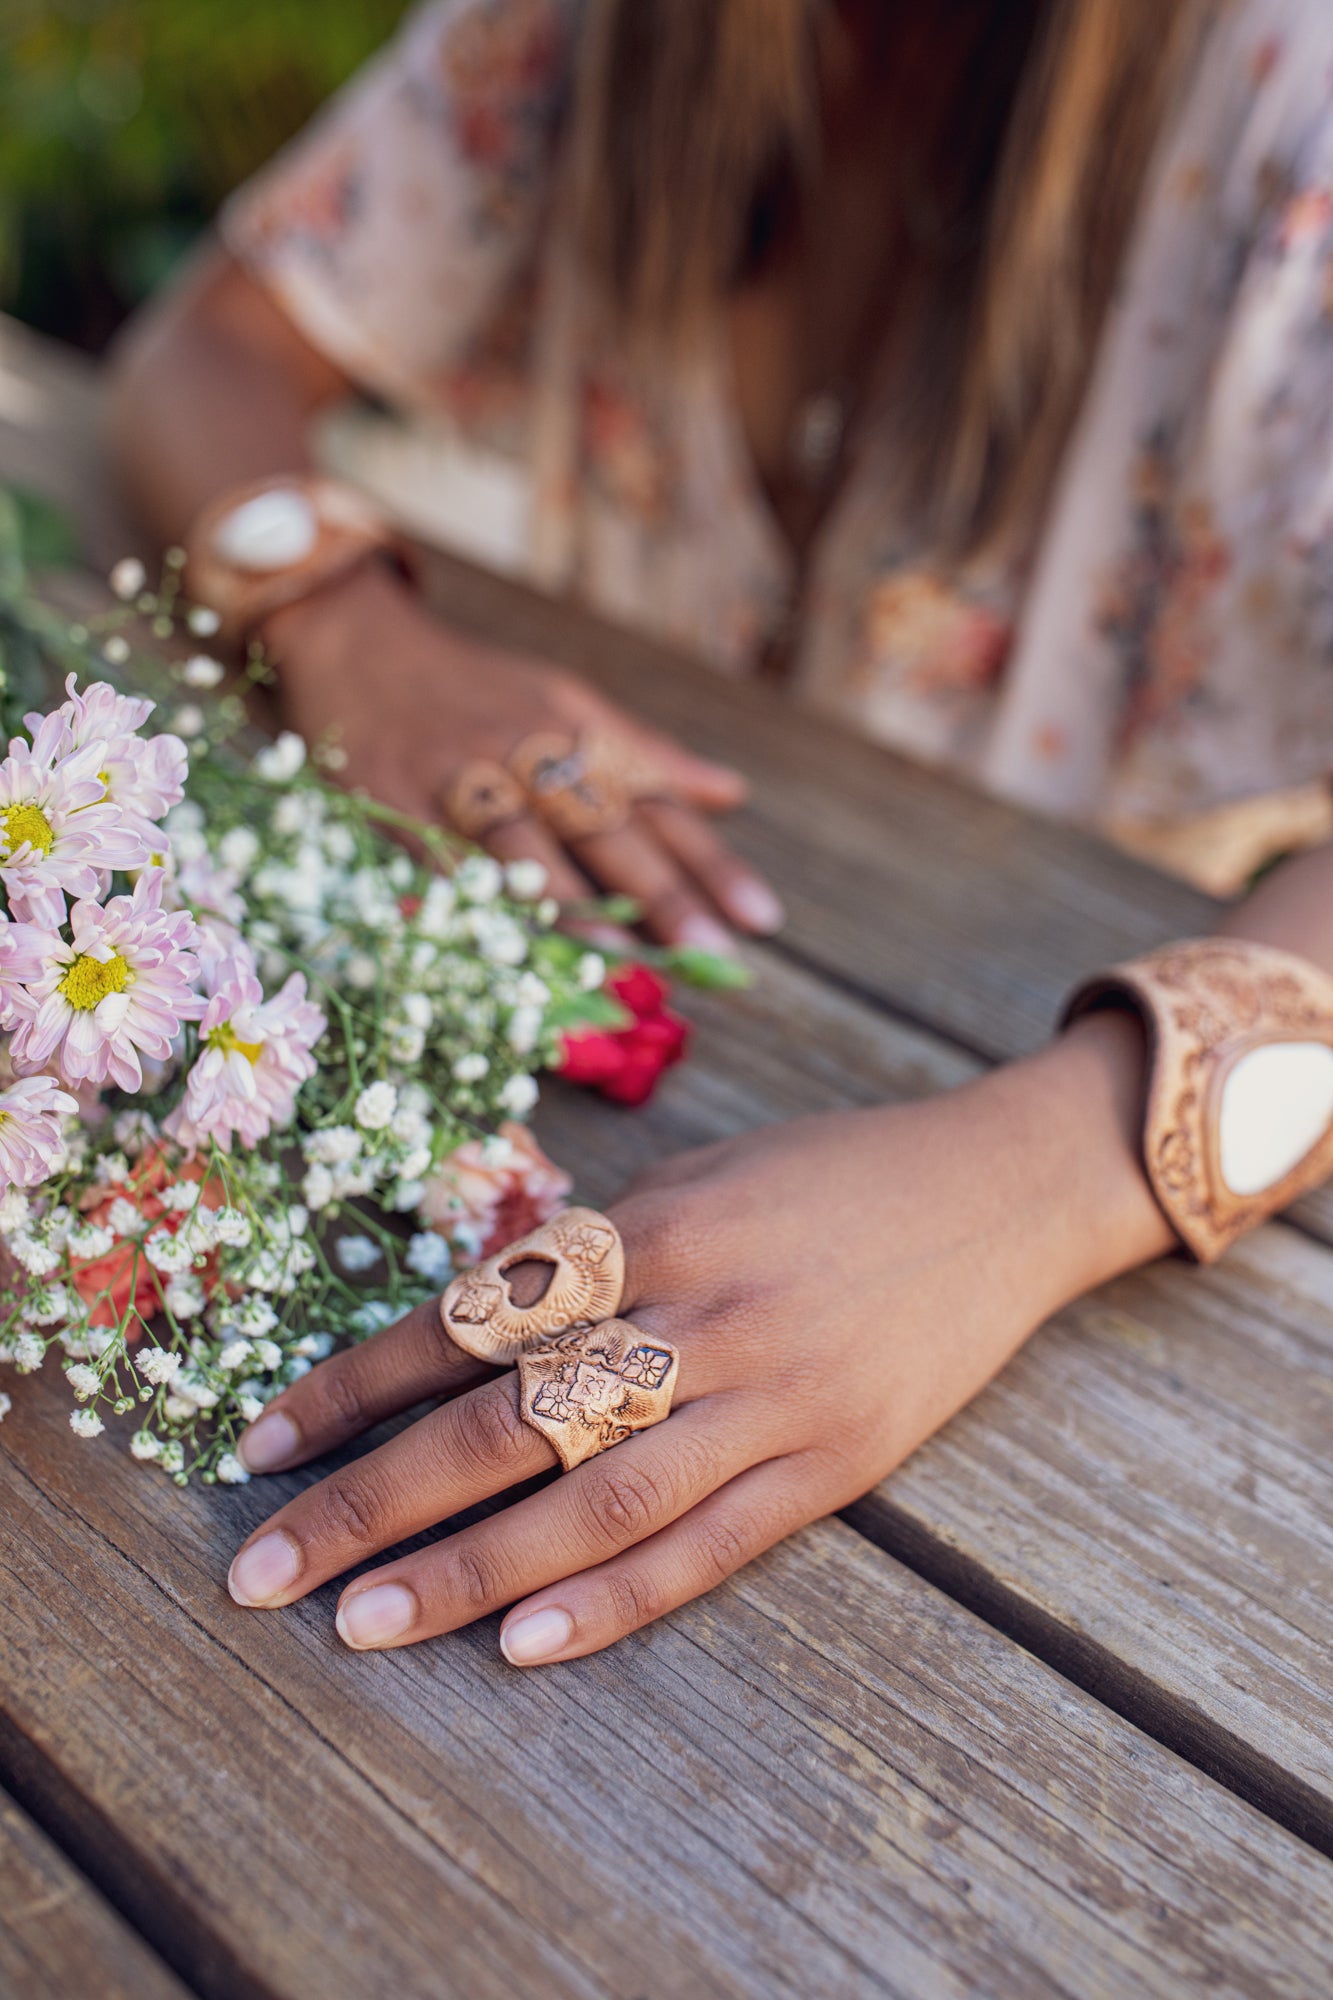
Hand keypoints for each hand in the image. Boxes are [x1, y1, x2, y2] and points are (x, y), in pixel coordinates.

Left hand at [224, 1016, 1168, 1663]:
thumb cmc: (831, 1174)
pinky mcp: (837, 1462)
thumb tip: (467, 1326)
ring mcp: (773, 1396)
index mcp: (654, 1226)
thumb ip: (593, 1252)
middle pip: (509, 1423)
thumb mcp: (700, 1177)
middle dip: (374, 1499)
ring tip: (361, 1623)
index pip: (471, 1318)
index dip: (357, 1384)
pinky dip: (615, 1600)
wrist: (1000, 1190)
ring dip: (468, 1570)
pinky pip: (710, 1544)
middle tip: (264, 1570)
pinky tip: (525, 1645)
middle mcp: (702, 1312)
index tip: (262, 1440)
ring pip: (595, 1500)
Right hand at [264, 562, 782, 951]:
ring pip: (527, 844)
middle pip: (605, 825)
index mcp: (578, 732)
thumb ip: (645, 754)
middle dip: (661, 892)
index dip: (711, 861)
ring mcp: (462, 776)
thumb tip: (732, 793)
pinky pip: (443, 860)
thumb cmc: (475, 686)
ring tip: (624, 957)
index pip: (659, 802)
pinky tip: (509, 947)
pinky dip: (478, 904)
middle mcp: (529, 752)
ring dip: (576, 904)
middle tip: (711, 952)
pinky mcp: (398, 801)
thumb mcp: (567, 699)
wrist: (359, 640)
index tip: (763, 917)